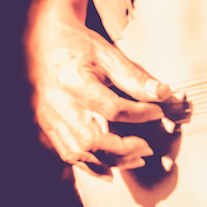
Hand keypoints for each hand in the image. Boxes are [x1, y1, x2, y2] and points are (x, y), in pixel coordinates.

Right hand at [27, 14, 185, 177]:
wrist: (42, 39)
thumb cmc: (78, 44)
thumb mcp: (108, 54)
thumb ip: (135, 77)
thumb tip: (164, 94)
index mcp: (73, 80)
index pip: (112, 108)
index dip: (139, 114)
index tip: (158, 112)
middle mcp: (57, 103)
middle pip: (91, 140)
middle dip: (124, 150)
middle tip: (147, 148)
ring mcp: (48, 116)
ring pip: (78, 153)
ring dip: (109, 162)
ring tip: (136, 159)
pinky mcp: (46, 124)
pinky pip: (67, 153)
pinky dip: (90, 164)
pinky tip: (111, 167)